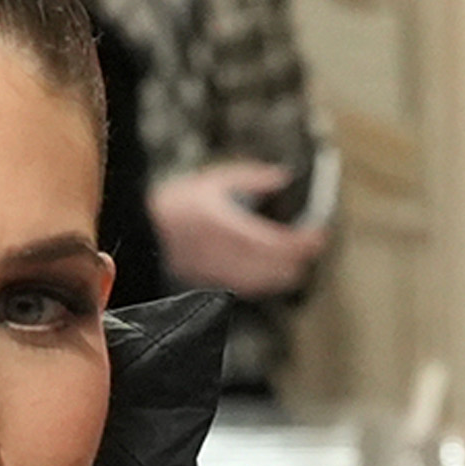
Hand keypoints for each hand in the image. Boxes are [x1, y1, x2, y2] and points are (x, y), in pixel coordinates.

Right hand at [145, 157, 331, 299]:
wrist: (145, 237)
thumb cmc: (175, 207)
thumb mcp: (214, 181)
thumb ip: (251, 178)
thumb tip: (282, 178)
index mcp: (238, 231)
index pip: (287, 243)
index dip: (309, 240)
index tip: (319, 233)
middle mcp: (238, 258)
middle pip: (286, 267)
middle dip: (302, 257)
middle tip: (311, 243)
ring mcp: (231, 275)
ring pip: (274, 281)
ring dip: (289, 270)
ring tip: (296, 258)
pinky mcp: (221, 285)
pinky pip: (257, 287)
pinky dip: (270, 280)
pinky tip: (272, 271)